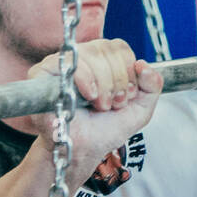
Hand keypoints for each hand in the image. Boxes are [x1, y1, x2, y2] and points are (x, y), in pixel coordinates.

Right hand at [21, 38, 162, 180]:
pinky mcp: (43, 71)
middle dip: (117, 81)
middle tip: (112, 104)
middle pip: (107, 48)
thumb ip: (152, 87)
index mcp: (104, 61)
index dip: (128, 71)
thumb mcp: (140, 110)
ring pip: (92, 53)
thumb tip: (145, 64)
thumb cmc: (105, 130)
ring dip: (104, 84)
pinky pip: (71, 62)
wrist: (83, 149)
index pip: (120, 48)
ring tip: (100, 105)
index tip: (126, 97)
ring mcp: (63, 62)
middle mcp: (83, 57)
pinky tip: (89, 96)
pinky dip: (86, 79)